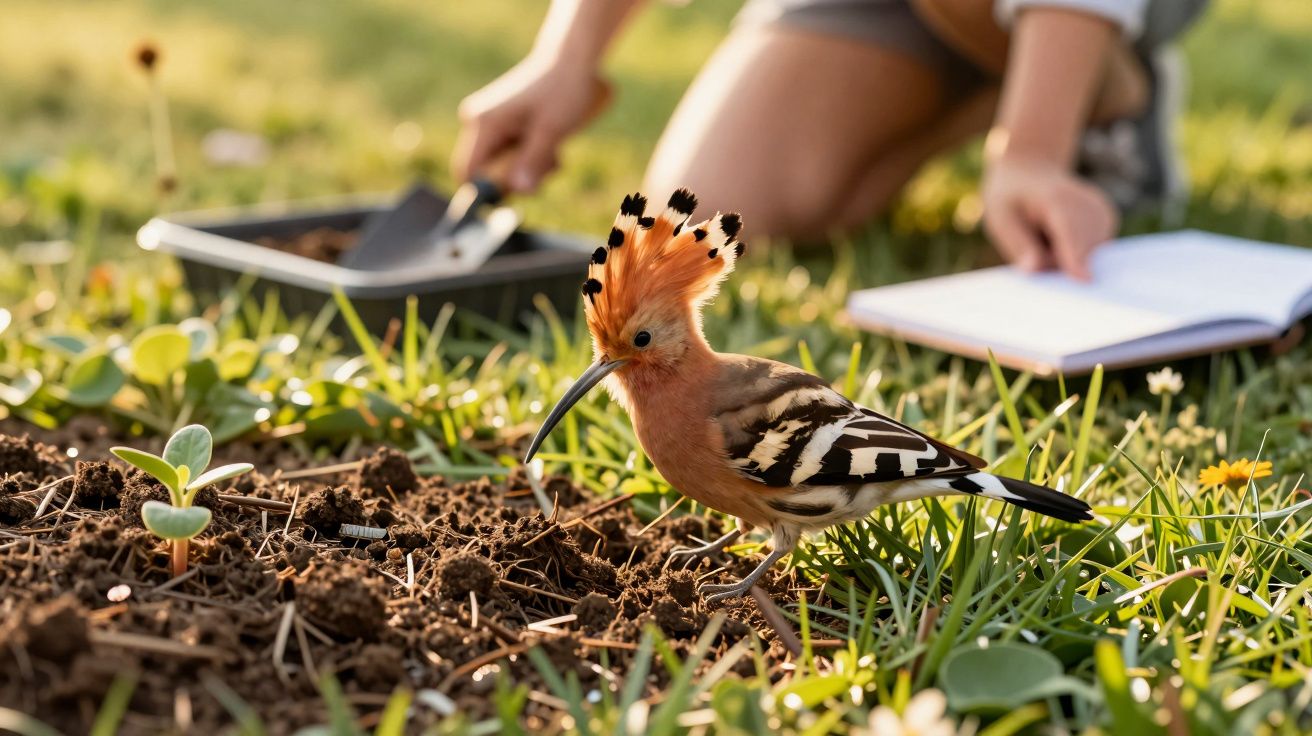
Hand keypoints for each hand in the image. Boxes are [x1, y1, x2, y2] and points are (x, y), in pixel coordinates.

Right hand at [451, 56, 609, 193]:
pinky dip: (533, 160)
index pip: (467, 173)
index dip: (490, 190)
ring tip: (554, 151)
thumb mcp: (552, 130)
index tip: (523, 187)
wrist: (572, 62)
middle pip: (487, 174)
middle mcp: (480, 124)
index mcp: (483, 123)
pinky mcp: (505, 128)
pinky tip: (551, 145)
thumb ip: (533, 161)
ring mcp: (491, 126)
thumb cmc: (563, 90)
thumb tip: (518, 190)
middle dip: (519, 178)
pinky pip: (512, 159)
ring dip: (531, 169)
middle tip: (550, 164)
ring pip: (503, 169)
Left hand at [981, 154, 1117, 280]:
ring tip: (1045, 236)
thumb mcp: (1001, 218)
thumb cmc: (1011, 199)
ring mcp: (1102, 212)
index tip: (1085, 280)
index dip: (1076, 256)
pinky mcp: (1108, 221)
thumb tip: (1035, 270)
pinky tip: (1059, 236)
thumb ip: (1018, 244)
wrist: (1030, 173)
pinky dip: (1076, 253)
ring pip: (1092, 254)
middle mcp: (1088, 203)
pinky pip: (1094, 252)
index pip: (1070, 232)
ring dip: (1067, 258)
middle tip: (1035, 243)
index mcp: (1057, 199)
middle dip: (1060, 263)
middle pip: (1083, 250)